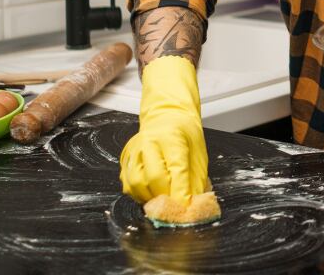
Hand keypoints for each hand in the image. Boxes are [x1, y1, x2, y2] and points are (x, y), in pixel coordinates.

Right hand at [120, 56, 210, 202]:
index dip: (181, 193)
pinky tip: (152, 194)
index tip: (186, 208)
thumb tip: (192, 205)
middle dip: (166, 198)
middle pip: (153, 177)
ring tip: (164, 200)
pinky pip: (128, 185)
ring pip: (136, 184)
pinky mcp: (125, 160)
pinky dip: (141, 195)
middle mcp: (148, 142)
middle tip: (176, 207)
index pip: (176, 169)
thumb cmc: (184, 134)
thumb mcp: (198, 153)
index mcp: (171, 137)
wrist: (167, 117)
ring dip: (151, 198)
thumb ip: (196, 180)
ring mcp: (134, 151)